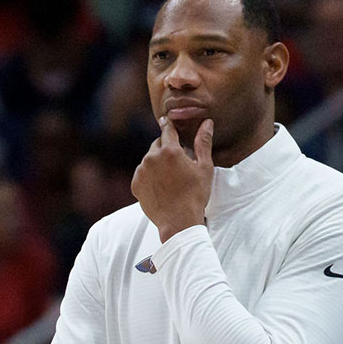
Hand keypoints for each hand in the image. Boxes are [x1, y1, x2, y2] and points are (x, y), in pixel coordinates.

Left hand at [131, 117, 214, 242]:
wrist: (178, 222)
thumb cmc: (196, 195)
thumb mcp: (204, 168)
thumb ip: (203, 143)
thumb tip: (207, 122)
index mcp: (170, 151)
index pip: (167, 130)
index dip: (169, 125)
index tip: (167, 121)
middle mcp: (151, 158)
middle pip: (157, 145)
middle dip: (166, 149)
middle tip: (178, 162)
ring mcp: (141, 171)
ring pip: (149, 159)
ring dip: (157, 163)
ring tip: (171, 178)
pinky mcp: (135, 184)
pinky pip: (142, 174)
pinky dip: (149, 176)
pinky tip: (161, 187)